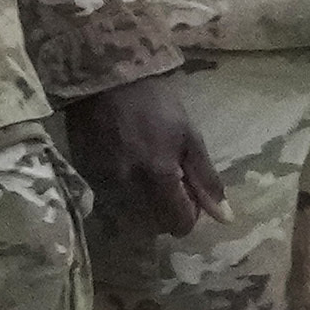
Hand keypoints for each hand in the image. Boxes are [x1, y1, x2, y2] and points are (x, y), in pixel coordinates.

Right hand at [68, 73, 226, 235]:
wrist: (104, 81)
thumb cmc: (155, 105)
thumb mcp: (190, 137)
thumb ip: (206, 180)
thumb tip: (224, 218)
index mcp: (159, 176)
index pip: (178, 223)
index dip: (190, 214)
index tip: (189, 194)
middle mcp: (127, 188)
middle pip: (153, 227)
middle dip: (165, 214)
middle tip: (169, 187)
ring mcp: (101, 185)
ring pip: (128, 220)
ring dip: (142, 210)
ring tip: (147, 183)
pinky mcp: (84, 178)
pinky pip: (108, 204)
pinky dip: (121, 199)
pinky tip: (125, 174)